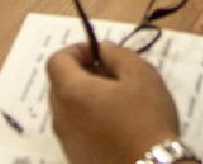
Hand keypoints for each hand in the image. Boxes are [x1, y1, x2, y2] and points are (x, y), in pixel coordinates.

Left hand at [46, 43, 180, 163]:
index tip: (102, 54)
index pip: (56, 59)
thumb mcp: (140, 74)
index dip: (77, 49)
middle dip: (82, 72)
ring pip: (68, 108)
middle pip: (59, 83)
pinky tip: (116, 124)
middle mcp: (60, 116)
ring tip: (118, 100)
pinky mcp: (75, 157)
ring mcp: (66, 141)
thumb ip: (116, 53)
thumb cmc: (146, 119)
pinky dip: (89, 118)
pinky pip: (76, 128)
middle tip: (113, 75)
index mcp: (70, 92)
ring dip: (86, 96)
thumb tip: (101, 50)